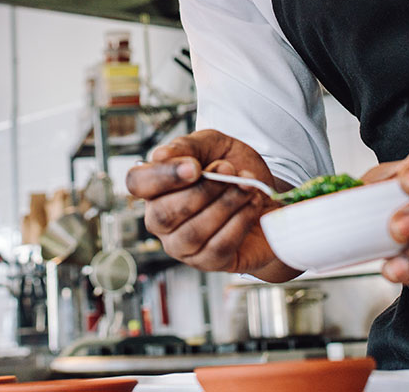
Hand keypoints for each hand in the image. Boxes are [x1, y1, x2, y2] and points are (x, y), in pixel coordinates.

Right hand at [126, 129, 297, 279]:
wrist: (271, 196)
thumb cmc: (234, 169)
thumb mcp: (213, 145)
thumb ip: (188, 146)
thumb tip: (159, 156)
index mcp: (155, 187)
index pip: (137, 183)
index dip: (163, 176)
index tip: (195, 166)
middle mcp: (160, 220)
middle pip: (163, 214)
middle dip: (202, 190)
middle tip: (229, 169)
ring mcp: (181, 246)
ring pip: (193, 233)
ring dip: (226, 204)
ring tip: (247, 185)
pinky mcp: (208, 263)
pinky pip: (218, 247)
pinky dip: (239, 222)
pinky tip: (252, 204)